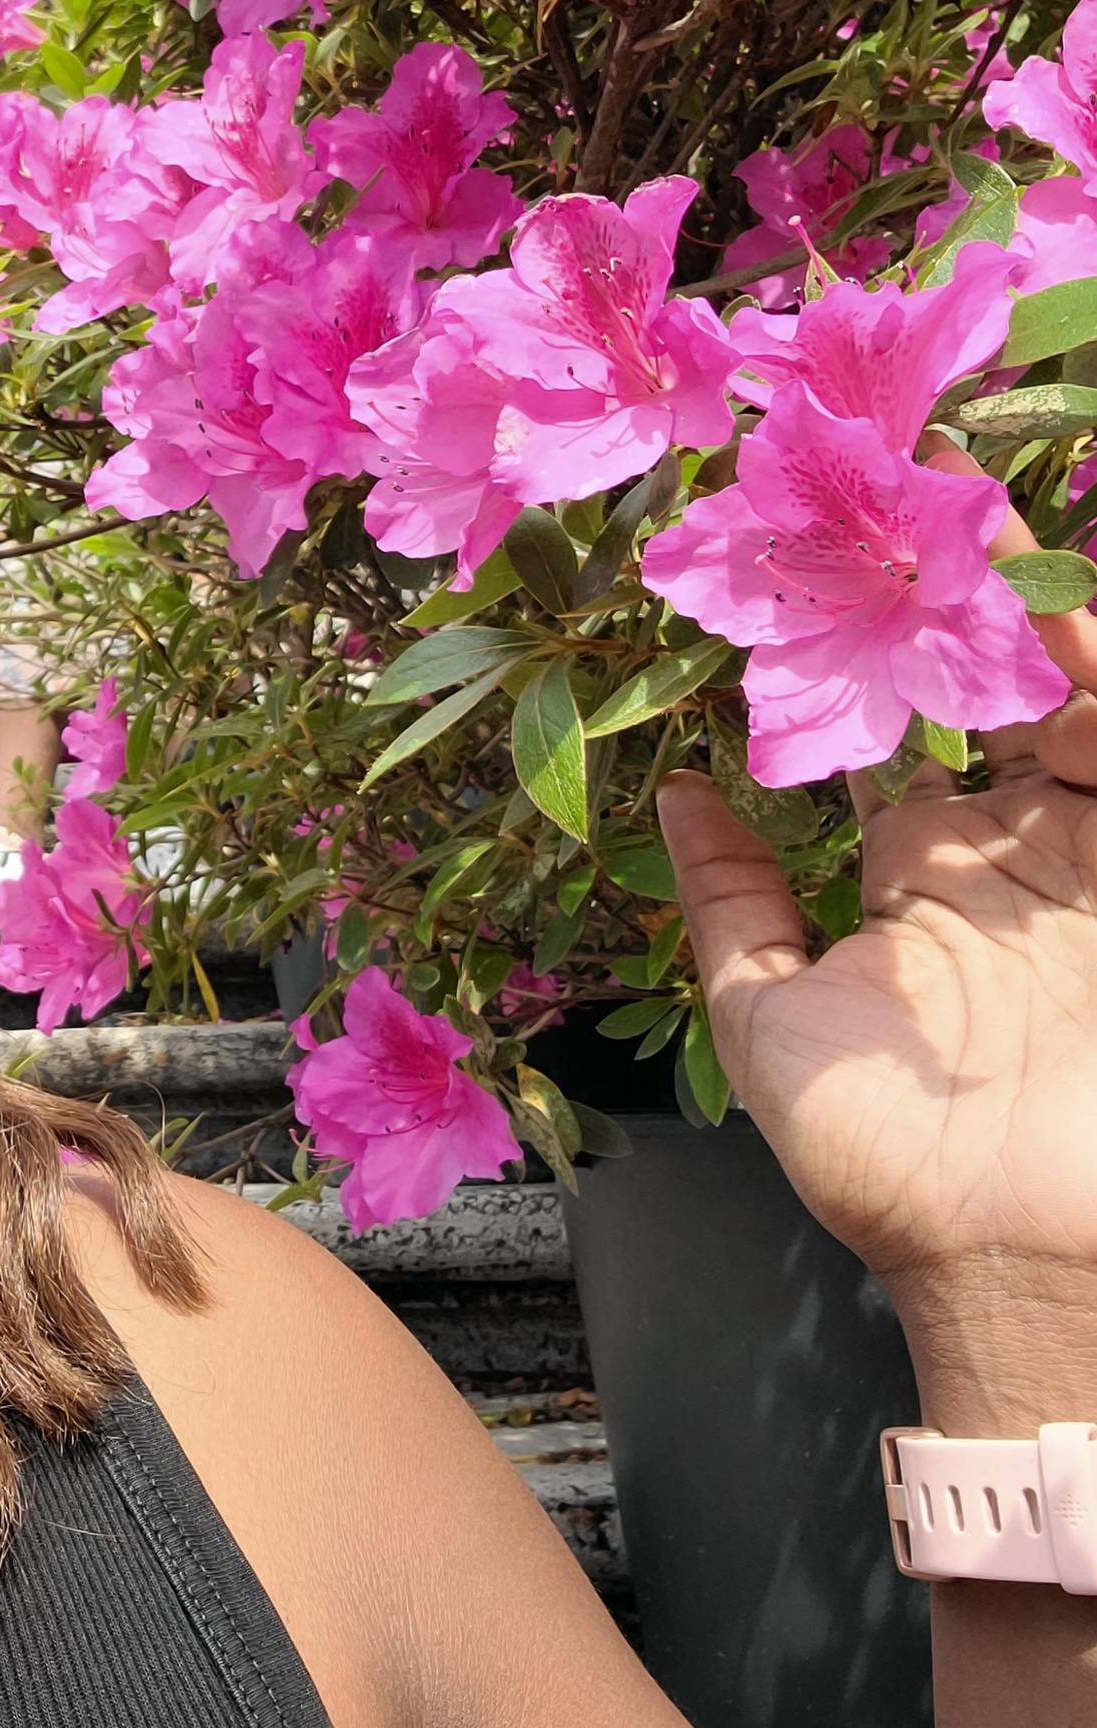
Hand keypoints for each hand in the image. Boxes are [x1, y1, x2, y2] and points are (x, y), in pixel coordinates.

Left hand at [660, 535, 1096, 1303]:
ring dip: (1029, 600)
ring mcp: (1086, 863)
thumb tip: (673, 791)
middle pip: (985, 684)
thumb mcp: (767, 1021)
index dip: (856, 640)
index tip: (814, 548)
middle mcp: (1009, 851)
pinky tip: (1063, 610)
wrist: (1018, 1256)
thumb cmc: (886, 1162)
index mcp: (915, 873)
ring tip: (975, 503)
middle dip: (952, 582)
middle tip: (909, 471)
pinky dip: (1095, 676)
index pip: (889, 725)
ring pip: (1065, 696)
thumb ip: (730, 903)